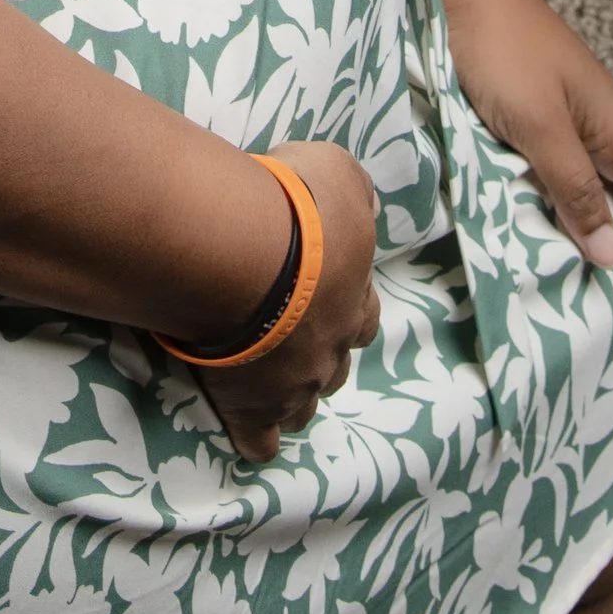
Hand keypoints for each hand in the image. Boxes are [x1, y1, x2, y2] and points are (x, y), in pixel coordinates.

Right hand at [184, 141, 382, 464]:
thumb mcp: (338, 174)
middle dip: (319, 356)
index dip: (346, 308)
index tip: (327, 298)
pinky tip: (250, 436)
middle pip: (335, 366)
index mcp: (353, 299)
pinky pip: (260, 438)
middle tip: (291, 339)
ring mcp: (294, 384)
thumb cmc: (295, 208)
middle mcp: (332, 349)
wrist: (244, 251)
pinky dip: (257, 438)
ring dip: (292, 396)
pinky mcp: (253, 407)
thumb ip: (354, 192)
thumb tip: (368, 209)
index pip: (363, 315)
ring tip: (271, 386)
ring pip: (303, 405)